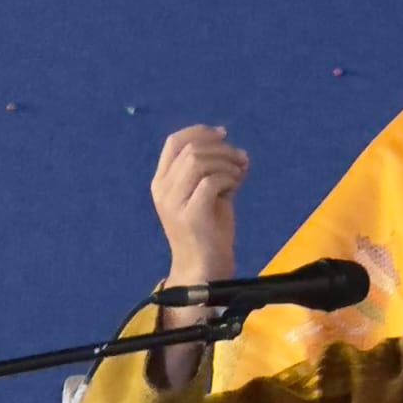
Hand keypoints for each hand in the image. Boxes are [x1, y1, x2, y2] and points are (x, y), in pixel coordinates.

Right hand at [146, 125, 248, 390]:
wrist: (203, 271)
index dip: (199, 131)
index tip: (223, 134)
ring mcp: (174, 203)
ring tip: (240, 174)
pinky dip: (229, 178)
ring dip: (227, 163)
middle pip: (190, 149)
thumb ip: (217, 173)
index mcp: (162, 183)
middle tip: (240, 159)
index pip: (174, 142)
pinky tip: (236, 187)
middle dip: (220, 148)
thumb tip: (237, 152)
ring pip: (200, 161)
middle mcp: (163, 190)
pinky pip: (212, 181)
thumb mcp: (210, 197)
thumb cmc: (208, 235)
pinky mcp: (191, 215)